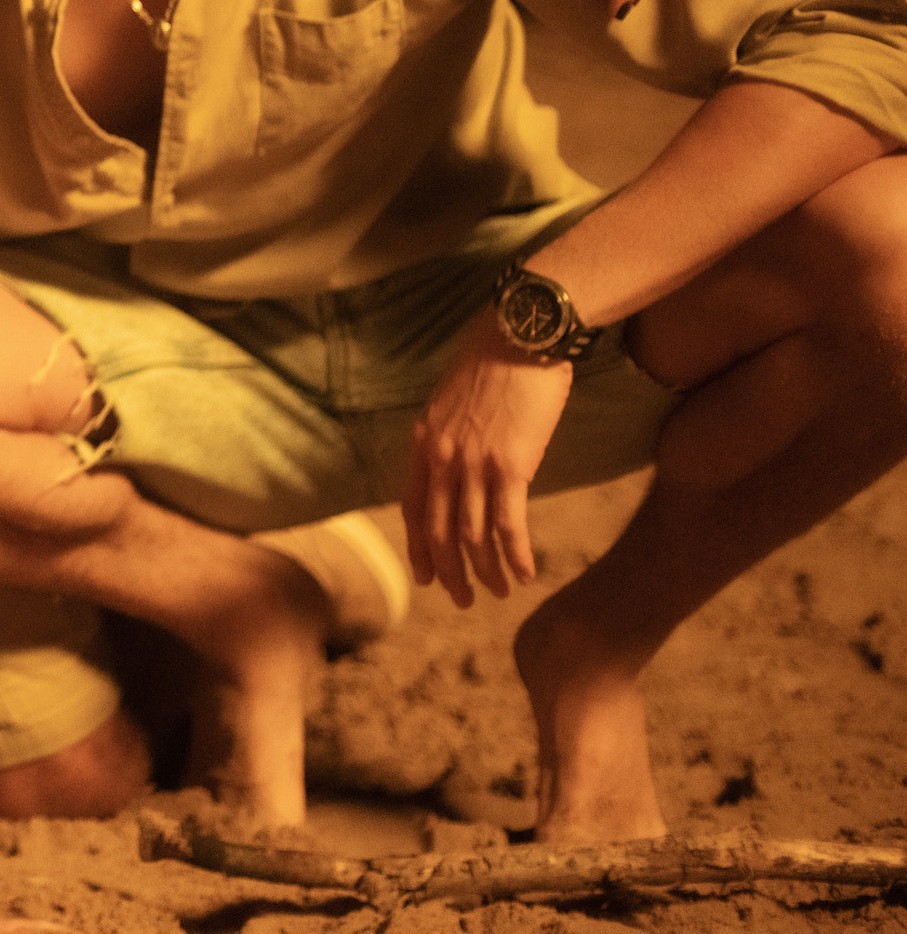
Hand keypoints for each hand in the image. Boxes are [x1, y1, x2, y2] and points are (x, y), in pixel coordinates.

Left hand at [403, 316, 572, 607]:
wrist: (520, 334)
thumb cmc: (494, 361)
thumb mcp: (453, 401)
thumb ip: (448, 437)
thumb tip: (457, 464)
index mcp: (423, 442)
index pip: (411, 507)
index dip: (419, 546)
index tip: (426, 575)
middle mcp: (441, 459)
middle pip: (437, 530)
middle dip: (449, 571)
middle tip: (462, 599)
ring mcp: (473, 465)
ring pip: (472, 534)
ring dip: (485, 570)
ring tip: (499, 593)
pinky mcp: (510, 466)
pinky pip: (508, 524)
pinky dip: (514, 554)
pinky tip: (524, 573)